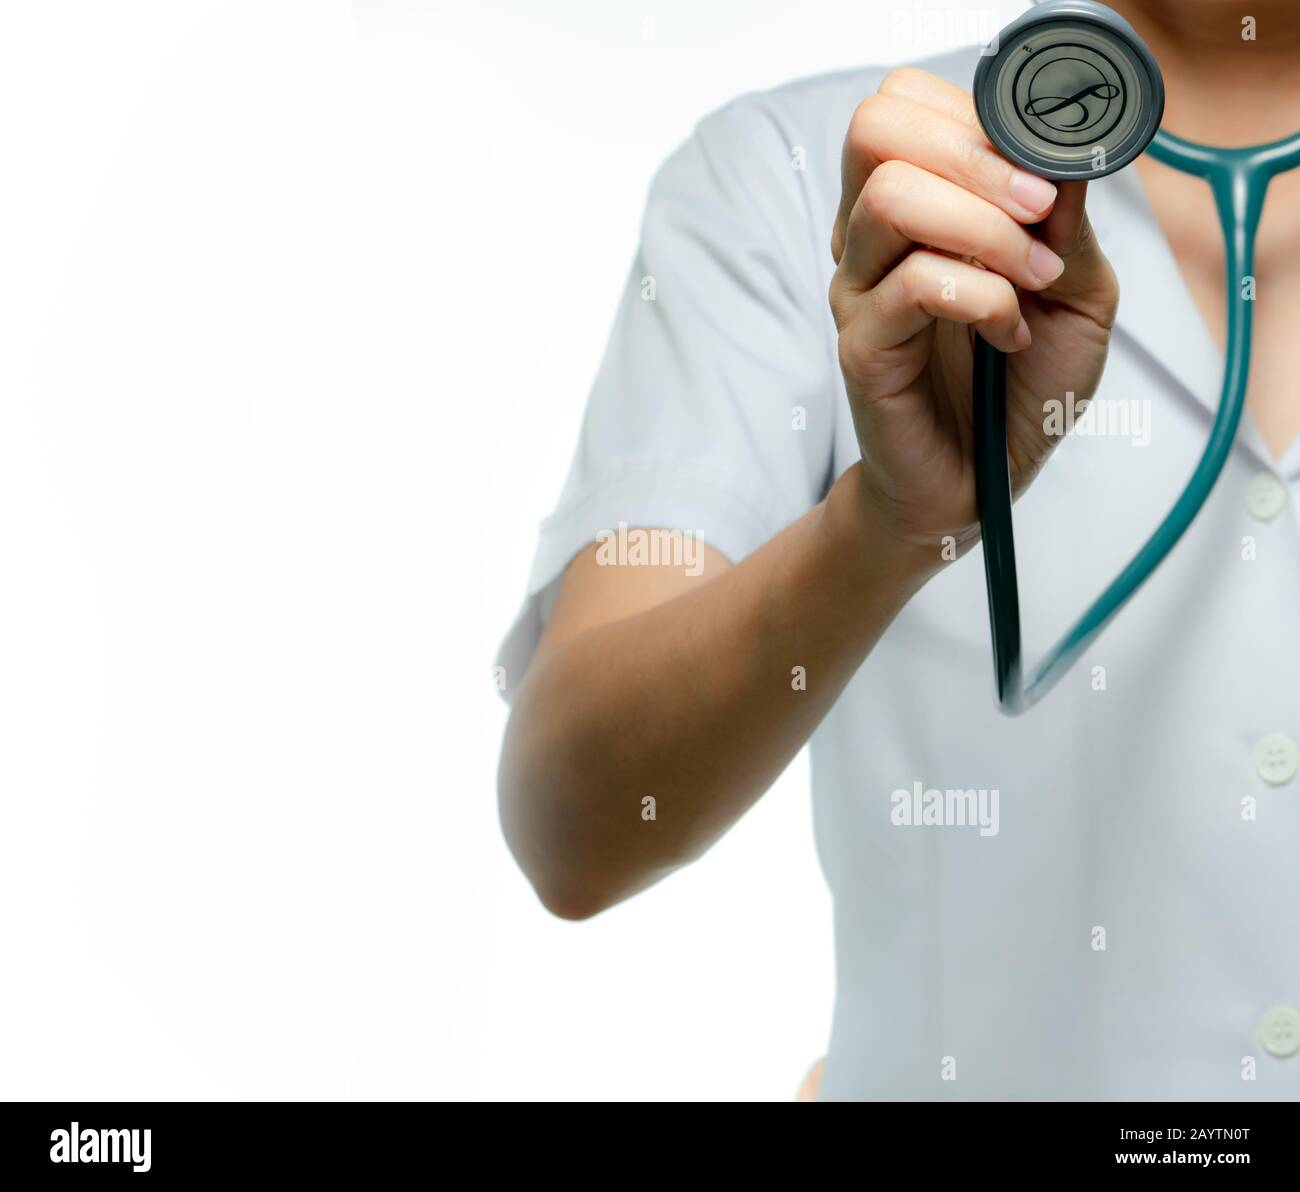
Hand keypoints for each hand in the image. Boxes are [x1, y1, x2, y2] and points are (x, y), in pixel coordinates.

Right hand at [828, 68, 1119, 553]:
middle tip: (1040, 213)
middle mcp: (870, 240)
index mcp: (911, 208)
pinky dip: (985, 299)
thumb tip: (1064, 151)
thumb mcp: (1075, 290)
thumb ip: (1066, 220)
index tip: (1040, 177)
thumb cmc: (1018, 386)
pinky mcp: (862, 348)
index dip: (972, 118)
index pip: (902, 105)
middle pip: (876, 129)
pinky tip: (1011, 336)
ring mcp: (859, 292)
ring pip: (891, 198)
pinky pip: (914, 285)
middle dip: (976, 156)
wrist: (980, 480)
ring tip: (1035, 280)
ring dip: (986, 229)